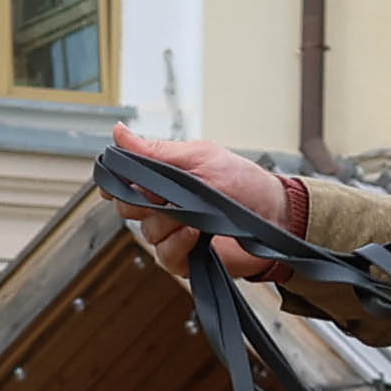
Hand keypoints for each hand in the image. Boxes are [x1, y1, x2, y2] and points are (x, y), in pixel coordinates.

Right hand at [111, 131, 304, 281]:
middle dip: (141, 201)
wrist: (276, 215)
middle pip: (128, 208)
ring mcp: (173, 234)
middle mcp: (164, 207)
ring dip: (168, 222)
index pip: (123, 183)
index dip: (115, 184)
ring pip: (147, 232)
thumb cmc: (244, 183)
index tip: (115, 184)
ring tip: (194, 214)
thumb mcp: (200, 157)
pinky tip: (195, 233)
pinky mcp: (186, 258)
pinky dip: (178, 243)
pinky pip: (165, 255)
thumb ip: (156, 152)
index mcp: (163, 180)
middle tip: (164, 195)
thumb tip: (118, 132)